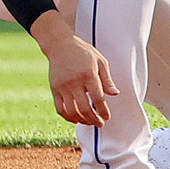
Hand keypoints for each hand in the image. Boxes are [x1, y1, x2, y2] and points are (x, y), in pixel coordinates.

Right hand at [31, 11, 119, 125]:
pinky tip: (76, 119)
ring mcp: (63, 87)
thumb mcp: (100, 61)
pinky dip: (68, 117)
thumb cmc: (83, 52)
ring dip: (81, 120)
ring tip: (89, 122)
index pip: (98, 98)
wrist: (61, 45)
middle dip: (93, 119)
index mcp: (88, 75)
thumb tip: (114, 94)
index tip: (107, 117)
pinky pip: (60, 109)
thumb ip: (107, 79)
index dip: (103, 111)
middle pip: (84, 108)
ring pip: (72, 111)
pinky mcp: (54, 89)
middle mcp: (74, 82)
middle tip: (100, 123)